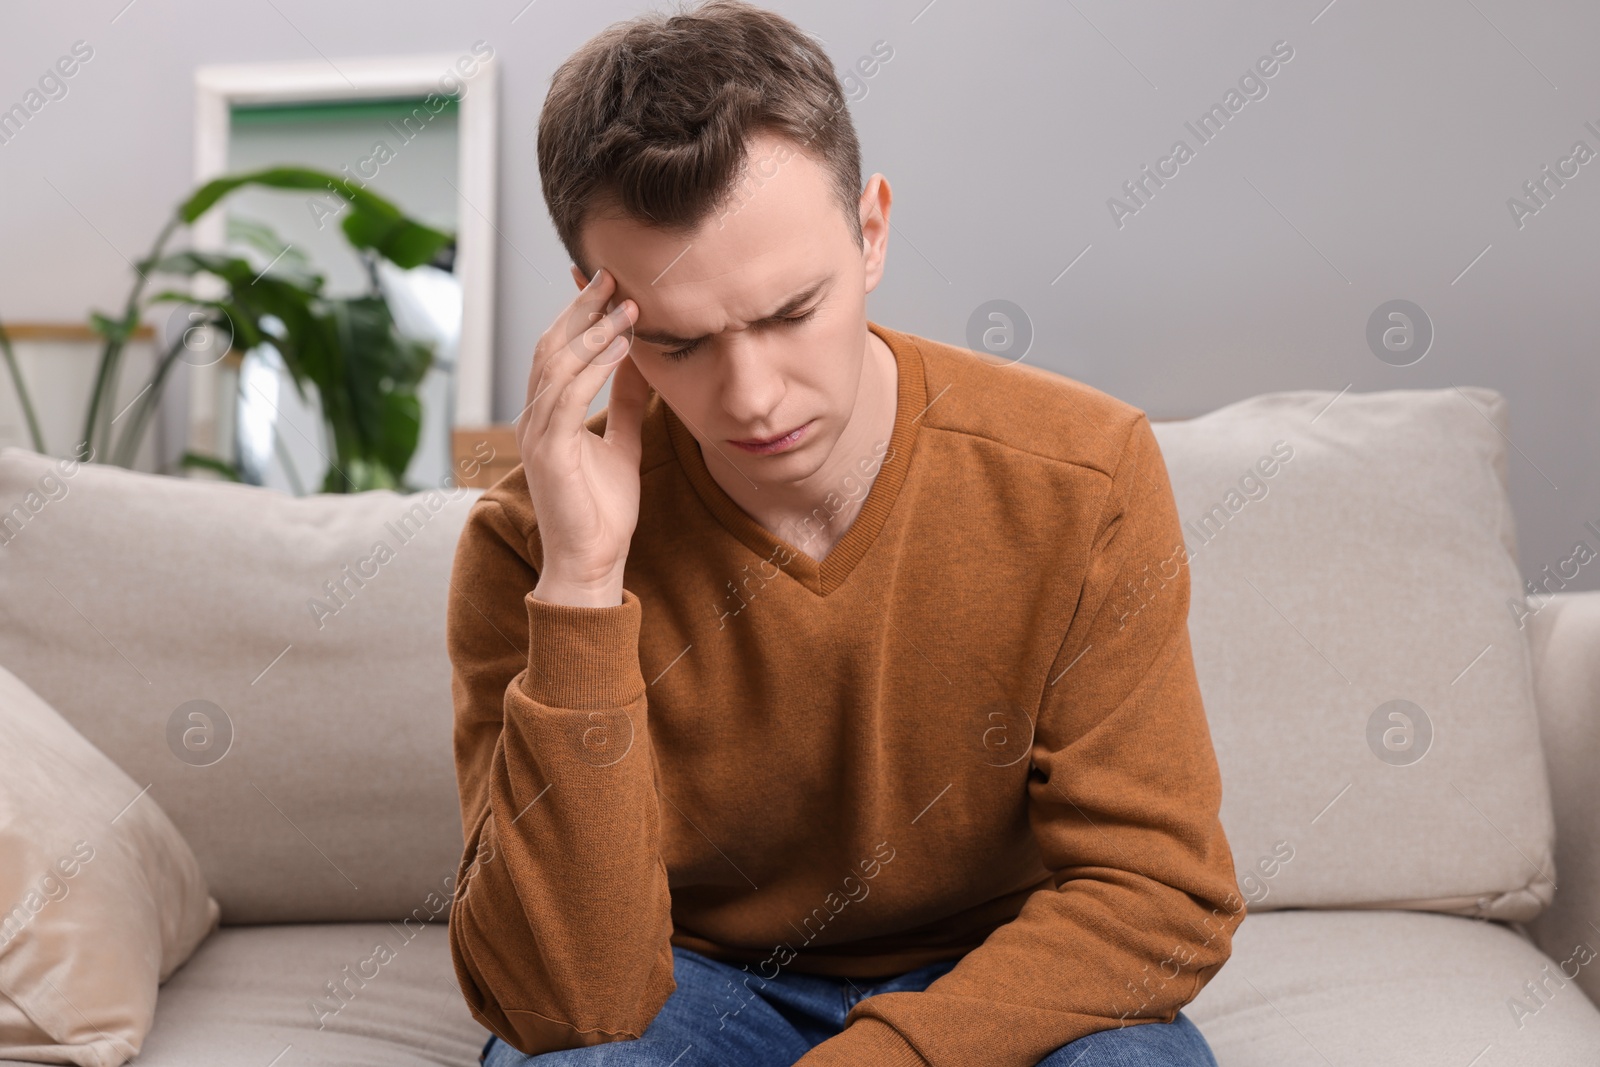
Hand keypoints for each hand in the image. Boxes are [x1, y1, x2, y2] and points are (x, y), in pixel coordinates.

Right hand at [518, 266, 650, 606]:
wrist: (590, 563)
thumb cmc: (603, 512)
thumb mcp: (622, 443)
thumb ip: (626, 402)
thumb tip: (642, 361)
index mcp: (547, 415)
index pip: (558, 349)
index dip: (578, 312)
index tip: (604, 279)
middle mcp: (535, 418)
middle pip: (552, 346)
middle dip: (582, 308)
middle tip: (612, 274)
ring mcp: (537, 434)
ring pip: (557, 364)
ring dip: (593, 331)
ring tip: (625, 305)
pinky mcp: (548, 452)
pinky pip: (567, 396)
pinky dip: (593, 366)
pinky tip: (619, 346)